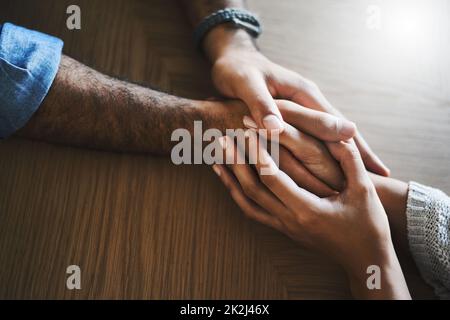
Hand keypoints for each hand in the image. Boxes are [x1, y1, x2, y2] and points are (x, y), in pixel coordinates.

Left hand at [203, 25, 389, 175]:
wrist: (232, 59)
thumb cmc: (236, 71)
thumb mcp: (246, 84)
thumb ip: (261, 104)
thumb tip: (276, 128)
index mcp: (302, 91)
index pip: (331, 121)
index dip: (350, 143)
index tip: (370, 164)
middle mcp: (308, 98)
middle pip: (339, 126)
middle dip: (361, 149)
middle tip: (383, 173)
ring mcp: (304, 105)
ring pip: (331, 130)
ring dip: (349, 150)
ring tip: (367, 171)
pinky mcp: (295, 112)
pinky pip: (316, 132)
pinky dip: (329, 146)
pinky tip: (334, 160)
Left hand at [212, 135, 409, 298]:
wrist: (365, 260)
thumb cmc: (367, 226)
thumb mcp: (363, 191)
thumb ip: (349, 160)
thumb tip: (338, 133)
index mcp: (307, 210)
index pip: (272, 177)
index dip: (258, 152)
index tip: (248, 130)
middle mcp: (289, 220)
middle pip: (253, 188)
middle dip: (236, 162)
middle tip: (222, 139)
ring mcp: (284, 226)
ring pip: (248, 202)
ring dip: (231, 179)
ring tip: (216, 159)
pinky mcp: (283, 229)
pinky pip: (254, 212)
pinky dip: (238, 195)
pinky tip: (231, 182)